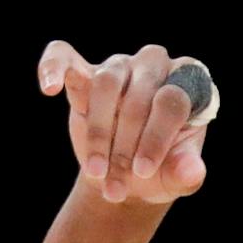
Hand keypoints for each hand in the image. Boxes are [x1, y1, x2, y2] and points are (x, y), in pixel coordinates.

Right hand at [38, 40, 211, 204]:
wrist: (130, 176)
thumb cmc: (161, 171)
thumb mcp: (178, 177)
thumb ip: (187, 173)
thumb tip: (193, 171)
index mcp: (191, 86)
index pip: (171, 102)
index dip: (156, 137)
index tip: (143, 171)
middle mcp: (156, 66)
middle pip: (138, 97)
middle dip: (124, 146)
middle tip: (117, 185)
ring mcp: (120, 66)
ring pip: (105, 85)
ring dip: (98, 134)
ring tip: (95, 171)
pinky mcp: (84, 72)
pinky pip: (65, 57)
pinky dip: (53, 67)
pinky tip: (49, 87)